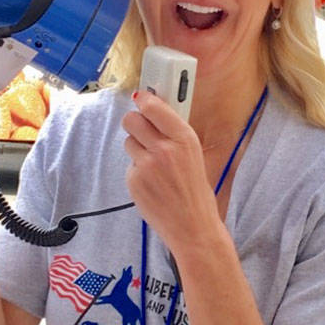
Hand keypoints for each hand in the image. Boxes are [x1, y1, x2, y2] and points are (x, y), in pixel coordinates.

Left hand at [122, 91, 220, 254]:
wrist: (193, 225)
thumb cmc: (196, 189)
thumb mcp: (194, 153)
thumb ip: (175, 132)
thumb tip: (156, 110)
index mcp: (184, 138)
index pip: (153, 107)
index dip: (144, 100)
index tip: (142, 98)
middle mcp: (164, 149)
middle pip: (132, 119)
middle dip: (134, 121)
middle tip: (141, 128)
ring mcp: (146, 165)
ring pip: (128, 141)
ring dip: (136, 147)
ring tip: (153, 163)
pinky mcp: (134, 181)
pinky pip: (129, 165)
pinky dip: (137, 170)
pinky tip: (152, 182)